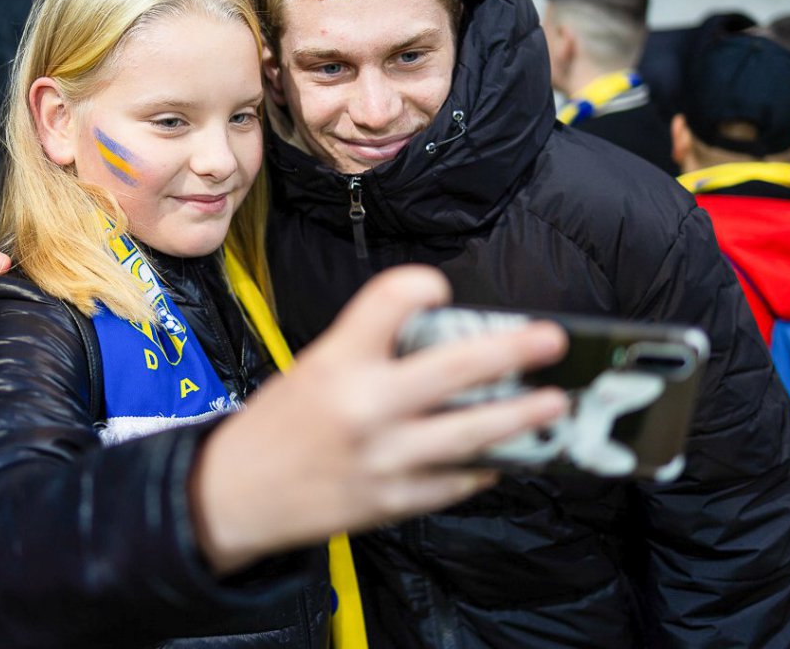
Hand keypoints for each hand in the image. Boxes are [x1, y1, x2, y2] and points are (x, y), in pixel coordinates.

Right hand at [191, 265, 569, 574]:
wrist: (236, 495)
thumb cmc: (280, 424)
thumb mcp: (315, 368)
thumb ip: (371, 352)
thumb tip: (447, 341)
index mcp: (337, 362)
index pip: (390, 301)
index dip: (420, 287)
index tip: (437, 290)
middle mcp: (364, 407)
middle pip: (453, 370)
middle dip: (510, 351)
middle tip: (549, 339)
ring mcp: (384, 458)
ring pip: (471, 433)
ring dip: (520, 416)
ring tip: (553, 402)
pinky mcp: (393, 502)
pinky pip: (455, 480)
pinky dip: (482, 466)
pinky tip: (501, 455)